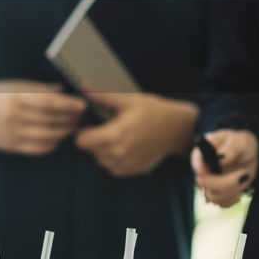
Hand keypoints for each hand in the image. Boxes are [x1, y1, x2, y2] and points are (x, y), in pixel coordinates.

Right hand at [0, 79, 85, 154]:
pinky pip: (39, 149)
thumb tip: (63, 91)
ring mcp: (13, 134)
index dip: (68, 105)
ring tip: (73, 126)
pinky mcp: (13, 147)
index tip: (82, 105)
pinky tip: (57, 137)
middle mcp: (14, 117)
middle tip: (82, 116)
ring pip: (49, 137)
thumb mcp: (12, 86)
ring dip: (65, 133)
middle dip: (71, 119)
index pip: (48, 103)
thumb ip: (38, 89)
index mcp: (15, 98)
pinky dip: (53, 144)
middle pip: (52, 121)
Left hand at [73, 93, 197, 176]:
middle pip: (89, 151)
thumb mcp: (127, 100)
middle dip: (92, 139)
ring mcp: (126, 165)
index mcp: (114, 135)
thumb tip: (82, 87)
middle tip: (104, 127)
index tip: (89, 123)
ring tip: (114, 136)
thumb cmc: (153, 111)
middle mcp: (118, 154)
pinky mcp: (133, 171)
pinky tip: (122, 146)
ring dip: (102, 150)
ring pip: (100, 161)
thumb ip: (102, 96)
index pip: (81, 141)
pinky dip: (113, 159)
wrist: (178, 129)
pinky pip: (113, 168)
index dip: (82, 131)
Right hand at [191, 129, 257, 206]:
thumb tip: (220, 158)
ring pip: (213, 196)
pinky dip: (234, 196)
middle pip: (203, 183)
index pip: (196, 162)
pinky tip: (241, 185)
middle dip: (224, 181)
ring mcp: (208, 184)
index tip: (220, 167)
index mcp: (202, 153)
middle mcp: (202, 170)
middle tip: (244, 173)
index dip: (202, 168)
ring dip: (232, 189)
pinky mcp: (217, 194)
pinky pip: (223, 203)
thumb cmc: (242, 144)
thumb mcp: (240, 141)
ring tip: (245, 177)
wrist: (247, 155)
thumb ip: (231, 149)